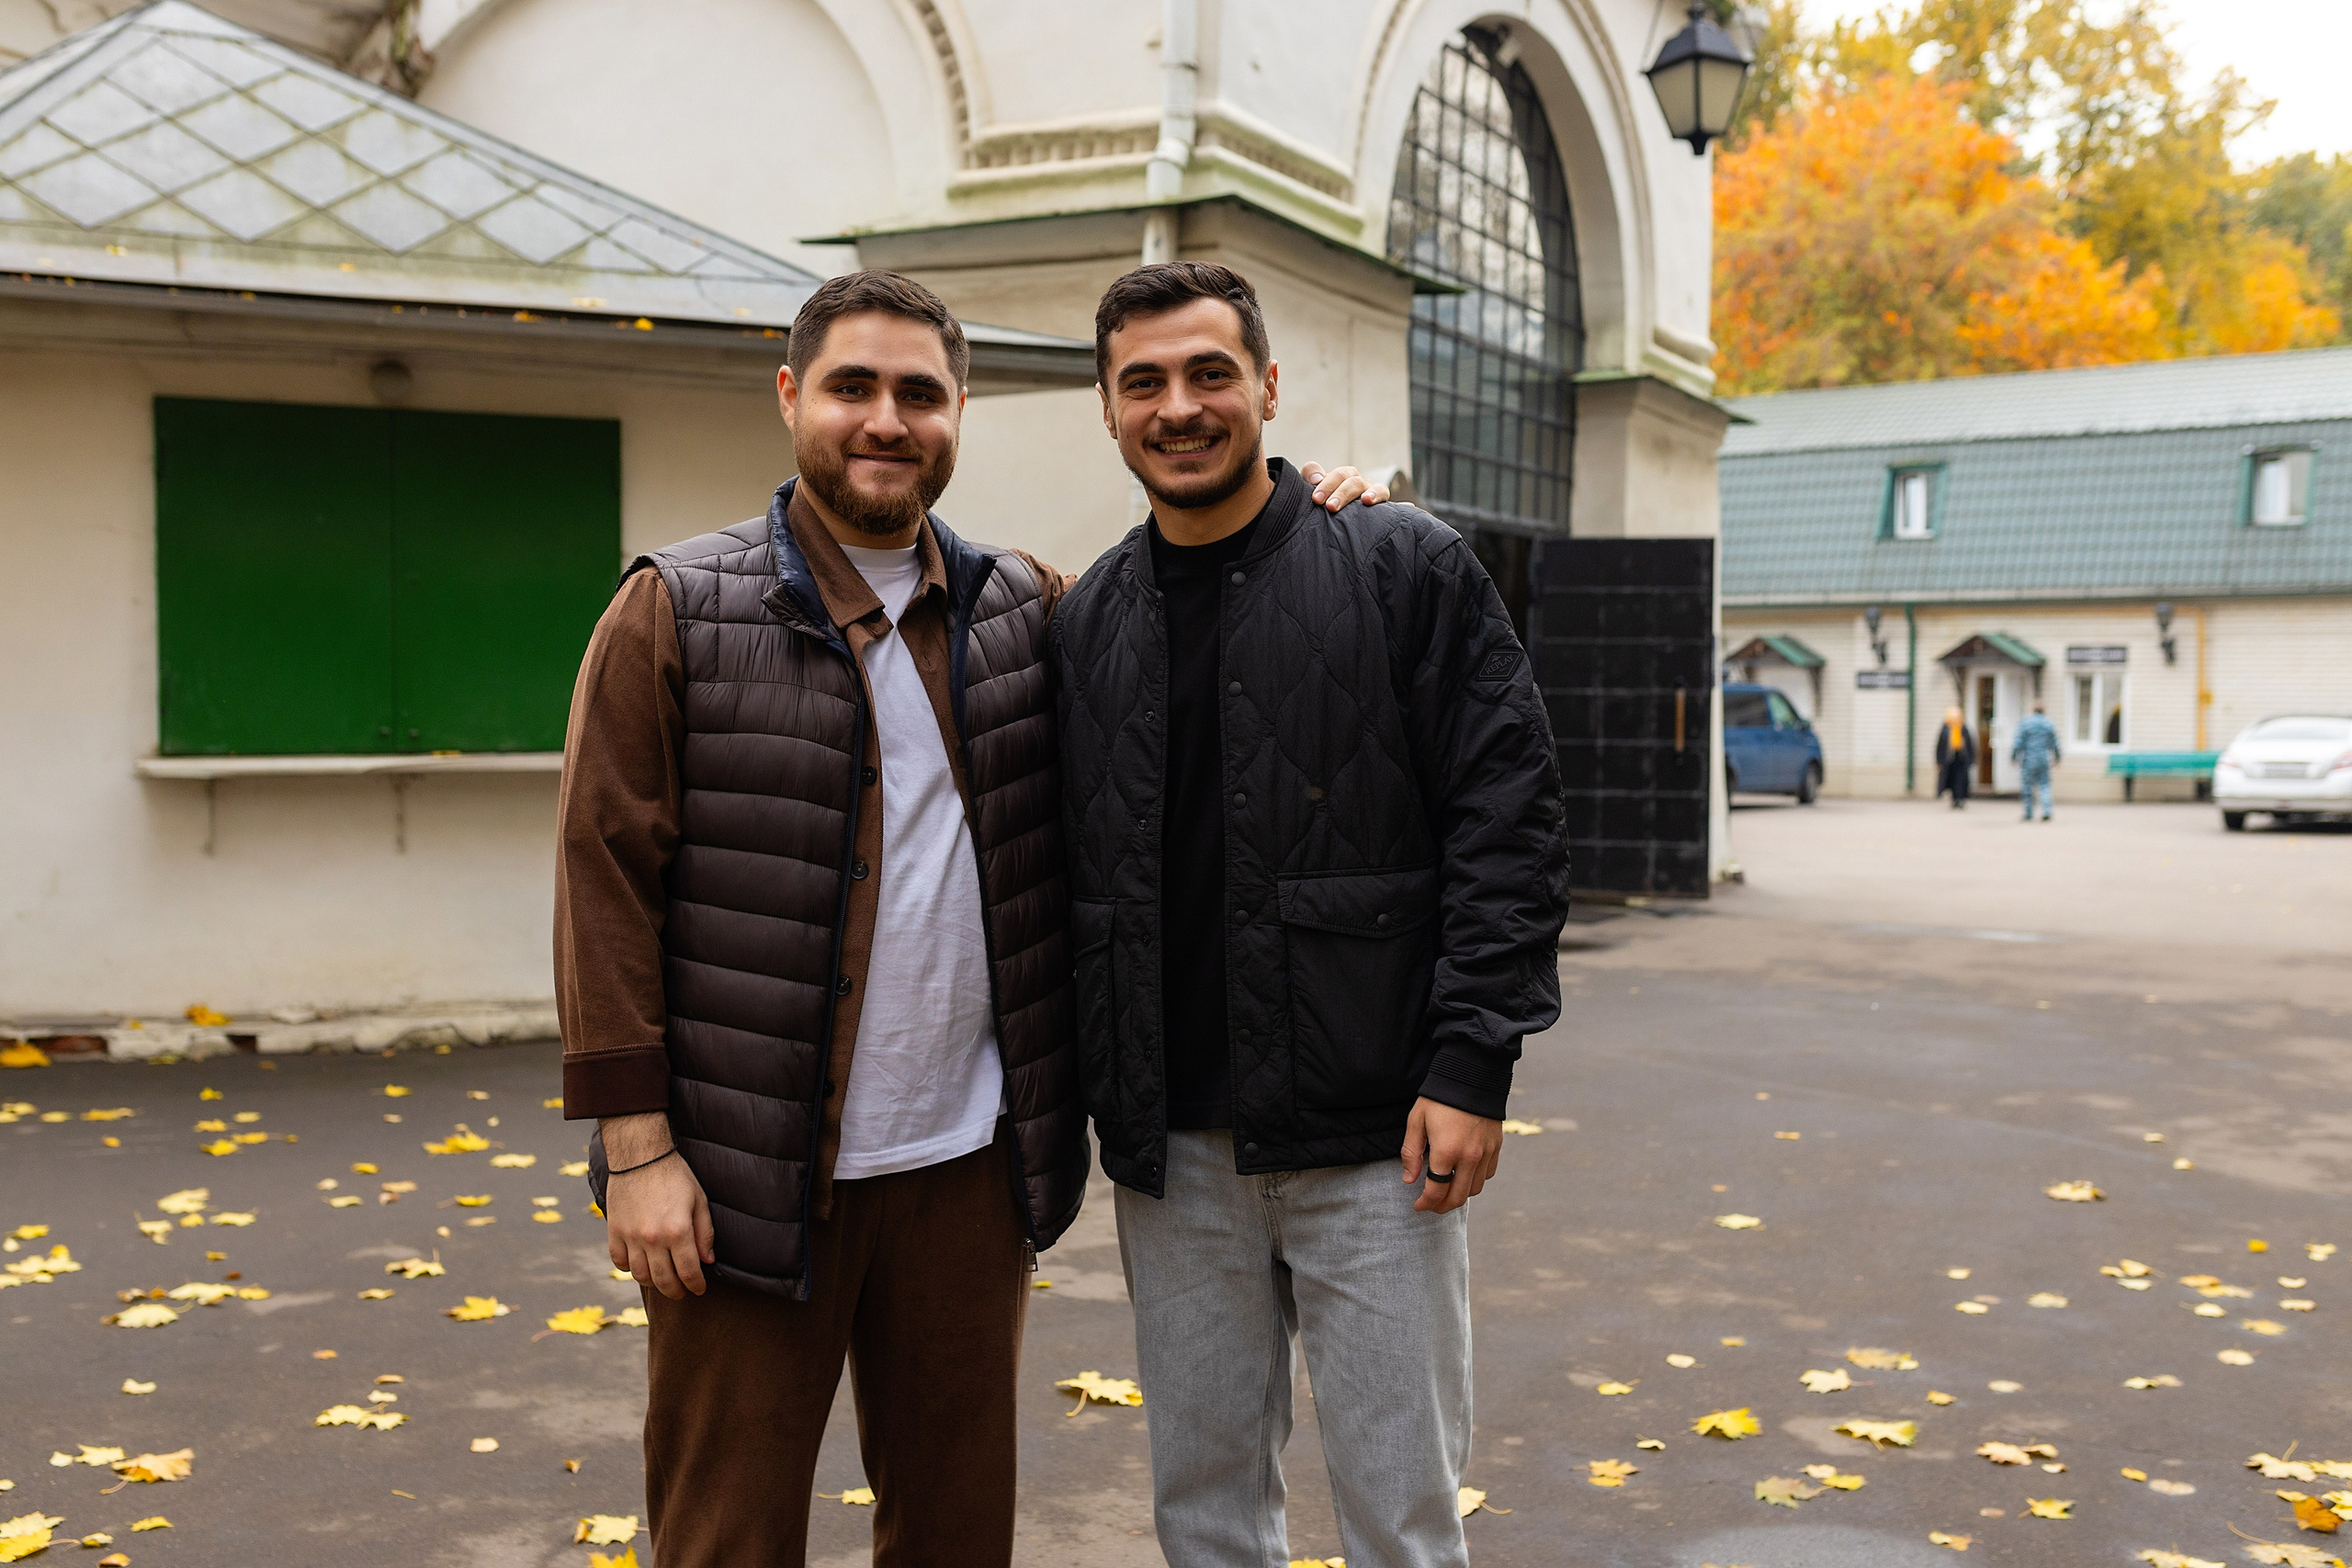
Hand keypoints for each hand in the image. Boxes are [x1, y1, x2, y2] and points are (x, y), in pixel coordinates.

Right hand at [600, 1112, 713, 1298]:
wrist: (640, 1156)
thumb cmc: (675, 1175)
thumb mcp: (699, 1200)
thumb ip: (704, 1233)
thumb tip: (707, 1261)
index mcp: (678, 1230)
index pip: (688, 1271)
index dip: (696, 1285)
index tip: (699, 1289)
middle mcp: (653, 1238)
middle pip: (664, 1280)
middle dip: (676, 1291)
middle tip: (682, 1292)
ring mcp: (630, 1236)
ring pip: (640, 1275)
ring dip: (653, 1283)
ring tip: (662, 1281)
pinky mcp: (614, 1231)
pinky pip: (619, 1261)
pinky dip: (629, 1269)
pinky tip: (639, 1266)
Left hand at [1298, 462, 1392, 510]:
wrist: (1343, 531)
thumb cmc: (1328, 511)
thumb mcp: (1316, 497)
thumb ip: (1309, 480)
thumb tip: (1316, 479)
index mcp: (1336, 477)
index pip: (1326, 472)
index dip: (1323, 484)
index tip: (1316, 498)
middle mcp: (1351, 479)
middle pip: (1343, 475)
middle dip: (1332, 489)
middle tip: (1327, 506)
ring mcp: (1366, 486)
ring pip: (1358, 482)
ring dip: (1346, 493)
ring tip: (1336, 506)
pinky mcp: (1380, 496)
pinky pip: (1381, 490)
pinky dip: (1375, 493)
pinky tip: (1367, 500)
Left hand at [1400, 1098, 1502, 1213]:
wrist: (1471, 1076)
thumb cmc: (1439, 1098)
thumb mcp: (1417, 1121)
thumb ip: (1411, 1152)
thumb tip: (1409, 1180)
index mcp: (1446, 1152)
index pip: (1435, 1191)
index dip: (1425, 1203)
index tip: (1417, 1206)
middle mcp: (1469, 1157)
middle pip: (1457, 1197)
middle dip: (1441, 1207)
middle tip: (1431, 1206)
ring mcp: (1486, 1153)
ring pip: (1474, 1189)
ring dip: (1459, 1196)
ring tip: (1447, 1192)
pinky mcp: (1496, 1146)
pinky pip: (1488, 1174)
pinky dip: (1476, 1181)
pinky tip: (1465, 1176)